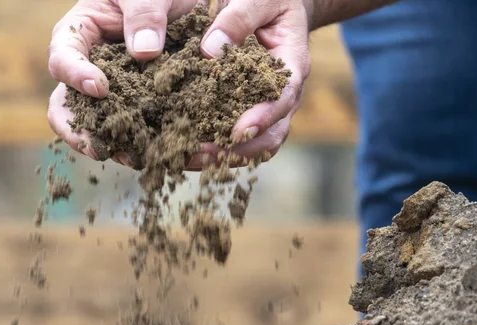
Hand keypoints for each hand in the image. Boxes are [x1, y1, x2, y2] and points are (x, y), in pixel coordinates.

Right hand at [47, 0, 199, 161]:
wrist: (188, 2)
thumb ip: (144, 11)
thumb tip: (145, 51)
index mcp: (83, 34)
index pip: (62, 58)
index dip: (74, 76)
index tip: (100, 88)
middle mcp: (92, 69)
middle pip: (67, 107)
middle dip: (80, 131)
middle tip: (100, 148)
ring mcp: (116, 94)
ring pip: (104, 128)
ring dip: (118, 147)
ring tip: (139, 159)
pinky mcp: (143, 109)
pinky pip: (140, 132)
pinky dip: (153, 145)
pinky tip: (172, 153)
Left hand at [188, 0, 310, 168]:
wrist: (277, 7)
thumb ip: (239, 19)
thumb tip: (209, 52)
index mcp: (291, 65)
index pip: (282, 98)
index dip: (262, 117)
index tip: (236, 131)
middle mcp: (284, 95)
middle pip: (270, 135)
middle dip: (236, 150)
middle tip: (199, 154)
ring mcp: (270, 109)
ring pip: (255, 146)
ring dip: (222, 158)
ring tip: (185, 159)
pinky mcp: (250, 112)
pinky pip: (239, 141)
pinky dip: (216, 151)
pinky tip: (185, 152)